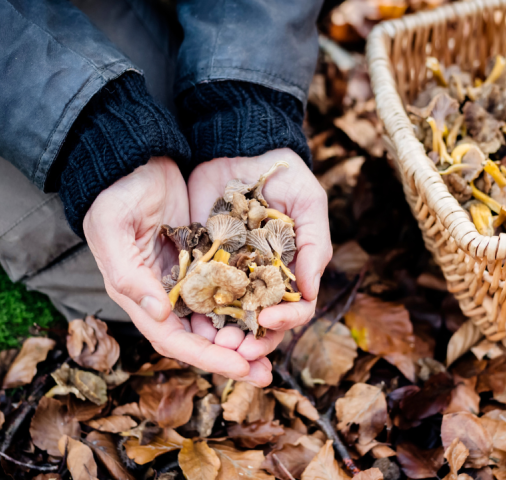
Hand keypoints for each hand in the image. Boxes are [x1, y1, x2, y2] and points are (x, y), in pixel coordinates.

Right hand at [84, 157, 272, 385]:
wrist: (135, 157)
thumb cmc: (116, 192)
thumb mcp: (112, 228)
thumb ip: (129, 275)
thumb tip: (161, 316)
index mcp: (138, 293)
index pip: (173, 338)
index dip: (206, 357)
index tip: (239, 368)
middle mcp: (161, 293)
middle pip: (199, 337)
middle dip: (231, 358)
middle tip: (266, 373)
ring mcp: (184, 277)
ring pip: (216, 318)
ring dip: (241, 337)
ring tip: (273, 352)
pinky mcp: (203, 259)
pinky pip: (227, 290)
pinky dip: (245, 305)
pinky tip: (270, 314)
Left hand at [187, 149, 332, 365]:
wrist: (240, 147)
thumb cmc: (283, 174)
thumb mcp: (308, 203)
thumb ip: (315, 245)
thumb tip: (312, 292)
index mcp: (291, 270)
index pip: (295, 308)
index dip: (286, 320)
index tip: (268, 319)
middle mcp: (262, 279)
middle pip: (261, 323)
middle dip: (252, 342)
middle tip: (237, 350)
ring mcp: (232, 273)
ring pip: (230, 317)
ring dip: (224, 337)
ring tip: (214, 345)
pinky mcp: (203, 263)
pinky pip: (200, 294)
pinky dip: (196, 313)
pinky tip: (190, 324)